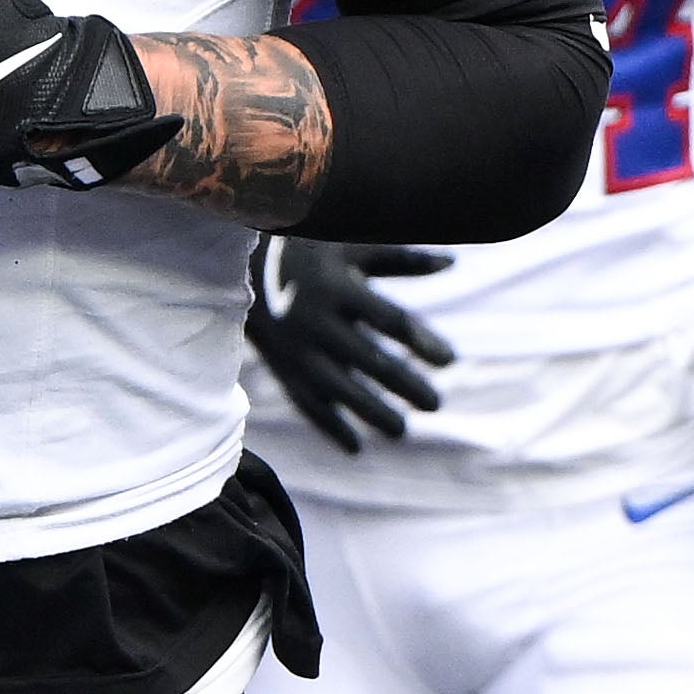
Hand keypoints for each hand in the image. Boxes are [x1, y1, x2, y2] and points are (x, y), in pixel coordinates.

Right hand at [247, 241, 457, 453]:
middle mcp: (313, 320)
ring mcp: (295, 348)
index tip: (449, 360)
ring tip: (401, 430)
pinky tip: (356, 447)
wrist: (242, 271)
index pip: (388, 319)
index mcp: (336, 286)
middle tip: (435, 404)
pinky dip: (328, 426)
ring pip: (336, 389)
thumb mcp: (353, 247)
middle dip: (403, 384)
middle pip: (367, 360)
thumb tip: (451, 264)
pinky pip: (306, 403)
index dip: (420, 340)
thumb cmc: (313, 255)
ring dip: (369, 413)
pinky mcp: (282, 368)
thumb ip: (401, 259)